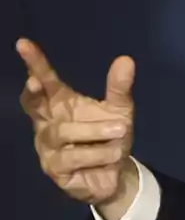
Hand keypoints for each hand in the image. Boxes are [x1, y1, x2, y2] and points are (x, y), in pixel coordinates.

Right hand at [16, 38, 137, 206]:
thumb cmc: (110, 138)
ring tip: (120, 131)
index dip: (34, 64)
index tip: (24, 44)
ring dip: (93, 130)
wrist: (116, 174)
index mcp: (60, 104)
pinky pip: (72, 158)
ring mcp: (47, 147)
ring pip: (62, 132)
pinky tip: (113, 154)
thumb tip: (126, 59)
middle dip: (34, 93)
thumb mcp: (119, 111)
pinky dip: (97, 154)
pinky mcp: (54, 169)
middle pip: (33, 105)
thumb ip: (119, 88)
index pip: (45, 82)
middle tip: (38, 83)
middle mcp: (48, 123)